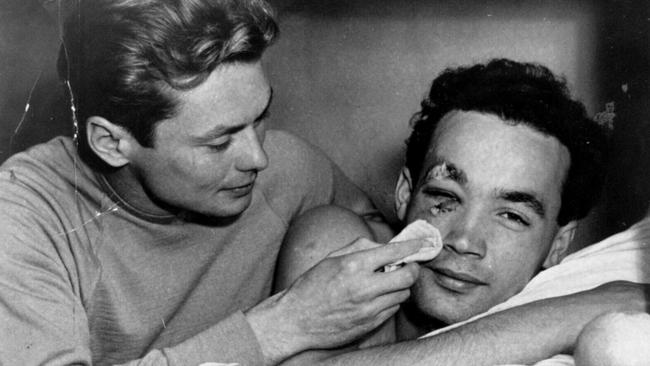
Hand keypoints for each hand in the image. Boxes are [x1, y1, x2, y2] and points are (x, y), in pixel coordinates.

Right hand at [247, 237, 430, 363]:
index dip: (413, 246)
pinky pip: (393, 309)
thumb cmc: (311, 286)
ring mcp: (369, 308)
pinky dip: (390, 301)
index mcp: (354, 265)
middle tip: (407, 265)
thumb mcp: (331, 258)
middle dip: (412, 268)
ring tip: (385, 283)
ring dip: (399, 286)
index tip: (423, 242)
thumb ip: (360, 247)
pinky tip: (376, 298)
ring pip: (403, 294)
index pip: (394, 252)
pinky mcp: (370, 324)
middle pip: (408, 275)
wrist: (297, 320)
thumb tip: (384, 244)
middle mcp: (365, 287)